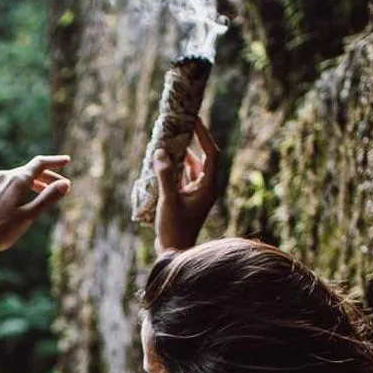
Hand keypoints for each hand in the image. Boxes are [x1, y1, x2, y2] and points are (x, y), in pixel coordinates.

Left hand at [0, 154, 70, 267]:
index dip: (55, 162)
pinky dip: (15, 191)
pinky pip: (2, 188)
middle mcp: (2, 177)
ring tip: (40, 194)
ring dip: (30, 184)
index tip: (66, 160)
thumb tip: (65, 184)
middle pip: (28, 171)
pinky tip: (16, 203)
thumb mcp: (29, 216)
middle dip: (46, 177)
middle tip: (59, 187)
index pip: (40, 164)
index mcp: (17, 180)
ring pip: (14, 179)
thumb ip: (48, 198)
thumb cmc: (1, 231)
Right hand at [152, 117, 219, 253]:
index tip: (194, 121)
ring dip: (180, 156)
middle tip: (178, 127)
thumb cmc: (174, 228)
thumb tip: (160, 152)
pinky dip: (174, 169)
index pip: (211, 154)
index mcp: (208, 187)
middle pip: (202, 158)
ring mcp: (197, 194)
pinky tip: (162, 162)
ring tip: (167, 142)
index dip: (204, 135)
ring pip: (191, 168)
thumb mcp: (169, 199)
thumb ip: (165, 175)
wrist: (174, 251)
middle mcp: (206, 188)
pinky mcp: (187, 199)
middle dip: (190, 143)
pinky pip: (183, 178)